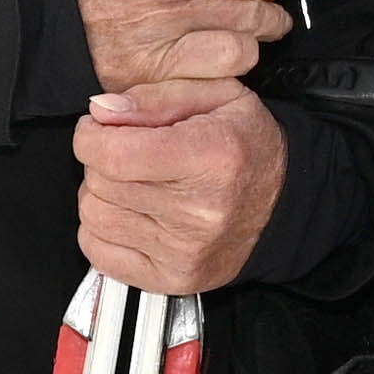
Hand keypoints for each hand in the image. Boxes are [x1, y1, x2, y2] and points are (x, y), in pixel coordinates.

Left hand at [72, 79, 283, 295]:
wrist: (283, 203)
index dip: (91, 136)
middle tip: (127, 154)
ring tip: (132, 184)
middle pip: (100, 183)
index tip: (99, 130)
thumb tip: (100, 111)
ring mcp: (184, 252)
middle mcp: (198, 210)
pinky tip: (130, 215)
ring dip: (102, 195)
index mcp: (209, 156)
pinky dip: (103, 230)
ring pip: (94, 216)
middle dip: (100, 161)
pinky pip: (99, 252)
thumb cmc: (245, 145)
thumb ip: (154, 97)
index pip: (112, 154)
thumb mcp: (215, 95)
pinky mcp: (172, 278)